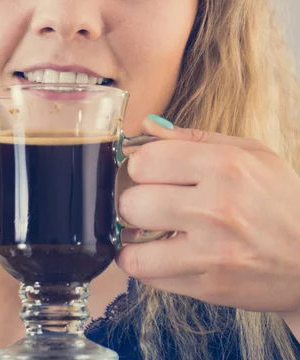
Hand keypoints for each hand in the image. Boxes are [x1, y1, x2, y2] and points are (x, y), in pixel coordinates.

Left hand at [116, 117, 299, 316]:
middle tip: (146, 200)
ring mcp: (212, 253)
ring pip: (133, 249)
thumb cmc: (281, 199)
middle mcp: (216, 209)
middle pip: (132, 203)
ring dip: (132, 239)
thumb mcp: (251, 154)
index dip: (139, 165)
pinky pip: (150, 277)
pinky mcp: (209, 286)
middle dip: (132, 200)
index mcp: (226, 166)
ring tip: (144, 230)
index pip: (145, 161)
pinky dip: (145, 264)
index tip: (146, 171)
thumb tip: (146, 126)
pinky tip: (158, 252)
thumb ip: (193, 138)